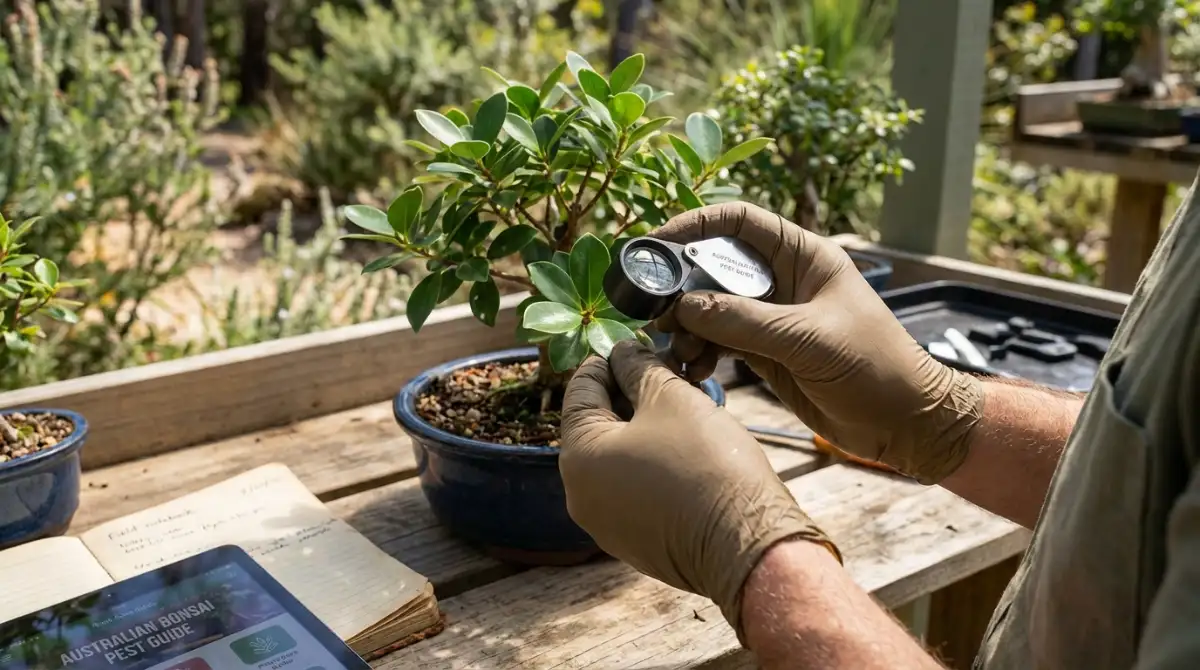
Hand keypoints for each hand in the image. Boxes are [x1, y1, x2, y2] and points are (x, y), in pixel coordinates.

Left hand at [559, 341, 838, 642]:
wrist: (748, 544)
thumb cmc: (707, 463)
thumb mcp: (671, 397)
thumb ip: (639, 367)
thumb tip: (624, 352)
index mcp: (578, 456)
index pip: (581, 389)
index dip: (610, 359)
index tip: (637, 344)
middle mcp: (580, 495)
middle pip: (598, 425)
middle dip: (631, 393)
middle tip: (669, 373)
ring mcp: (606, 524)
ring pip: (619, 457)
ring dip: (646, 427)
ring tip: (685, 406)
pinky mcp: (636, 542)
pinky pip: (636, 488)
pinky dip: (654, 462)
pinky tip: (689, 448)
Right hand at [650, 202, 984, 483]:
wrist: (905, 424)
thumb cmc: (876, 368)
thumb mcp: (809, 340)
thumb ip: (745, 321)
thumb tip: (685, 306)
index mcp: (804, 257)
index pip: (739, 222)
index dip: (694, 225)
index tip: (656, 243)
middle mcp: (783, 281)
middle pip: (715, 266)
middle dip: (681, 286)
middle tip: (654, 312)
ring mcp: (772, 318)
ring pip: (711, 309)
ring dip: (687, 327)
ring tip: (677, 352)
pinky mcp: (765, 353)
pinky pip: (718, 343)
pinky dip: (699, 354)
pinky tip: (693, 371)